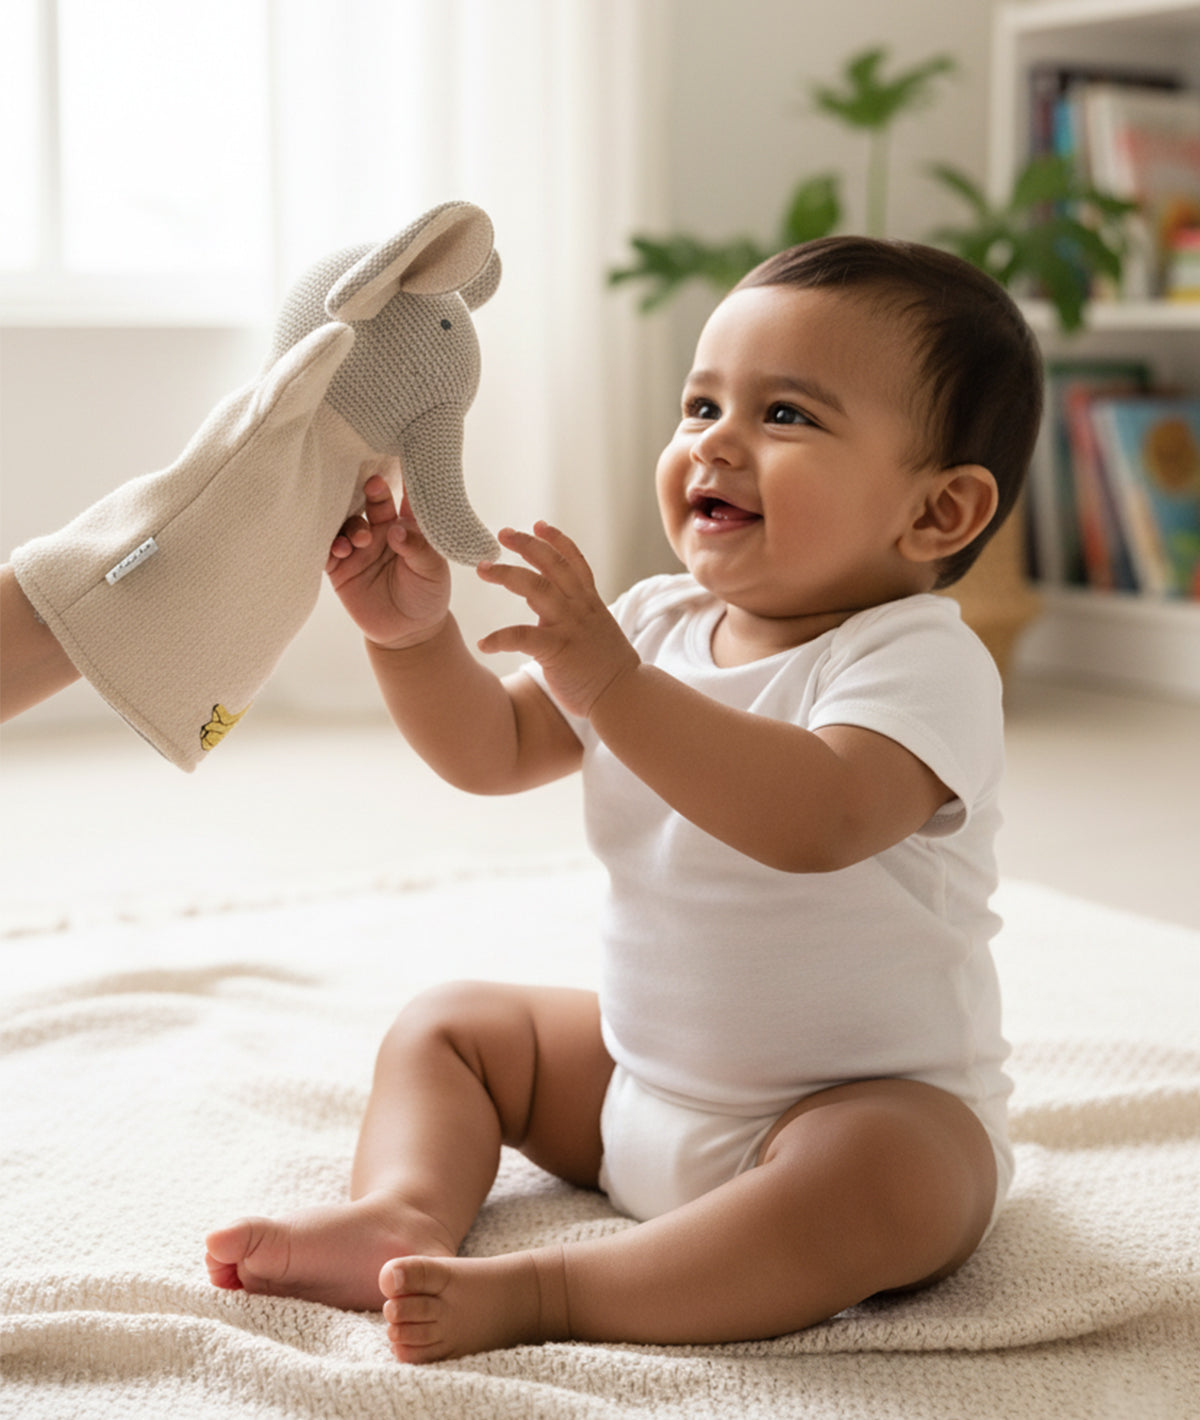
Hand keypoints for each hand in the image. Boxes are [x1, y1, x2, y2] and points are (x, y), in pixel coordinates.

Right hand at [326, 462, 451, 649]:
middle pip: (372, 501)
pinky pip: (328, 549)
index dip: (405, 477)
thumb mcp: (432, 571)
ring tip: (362, 539)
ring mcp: (359, 546)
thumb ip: (418, 548)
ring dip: (352, 525)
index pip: (406, 495)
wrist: (408, 632)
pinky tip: (341, 550)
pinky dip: (331, 545)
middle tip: (374, 487)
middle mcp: (381, 529)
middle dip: (372, 493)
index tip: (402, 455)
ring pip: (348, 522)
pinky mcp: (340, 567)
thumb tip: (396, 530)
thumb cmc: (427, 595)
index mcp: (408, 525)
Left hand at [476, 522, 638, 717]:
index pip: (573, 561)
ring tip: (483, 568)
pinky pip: (522, 637)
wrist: (624, 695)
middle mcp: (579, 607)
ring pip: (536, 589)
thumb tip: (541, 606)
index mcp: (588, 602)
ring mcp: (569, 626)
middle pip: (552, 565)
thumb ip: (570, 613)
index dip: (556, 540)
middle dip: (527, 545)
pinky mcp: (557, 650)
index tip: (537, 525)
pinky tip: (483, 644)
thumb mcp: (594, 629)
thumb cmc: (606, 668)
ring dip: (507, 574)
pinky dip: (499, 639)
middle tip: (502, 534)